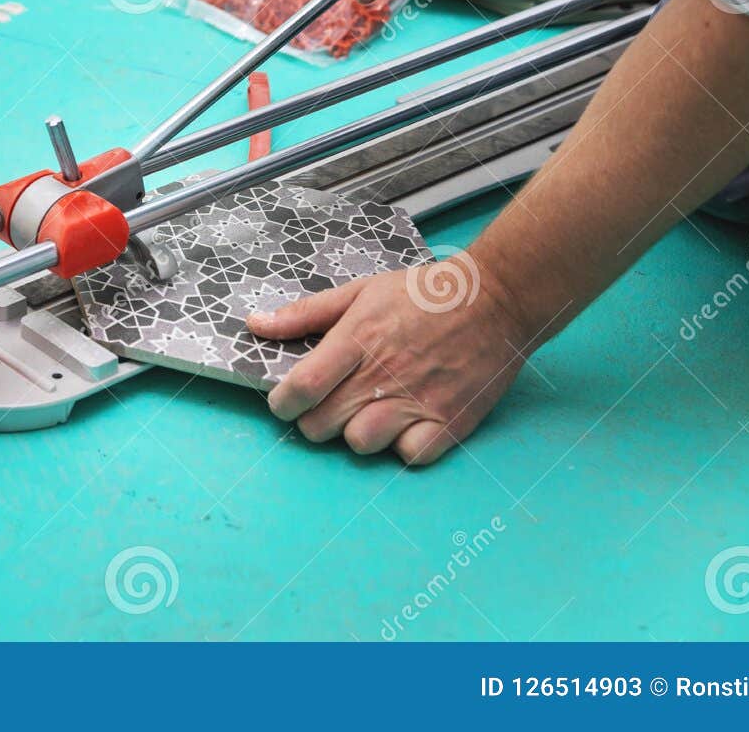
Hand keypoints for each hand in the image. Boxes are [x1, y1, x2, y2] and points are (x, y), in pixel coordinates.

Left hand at [247, 263, 534, 464]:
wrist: (494, 300)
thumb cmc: (421, 295)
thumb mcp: (359, 292)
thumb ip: (304, 314)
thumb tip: (254, 325)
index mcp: (357, 339)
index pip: (302, 387)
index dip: (282, 404)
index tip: (283, 402)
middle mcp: (384, 374)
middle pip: (322, 425)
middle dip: (314, 420)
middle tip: (330, 403)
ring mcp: (418, 401)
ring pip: (361, 444)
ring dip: (358, 433)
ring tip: (370, 411)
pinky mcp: (450, 422)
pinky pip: (409, 457)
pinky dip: (403, 446)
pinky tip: (405, 423)